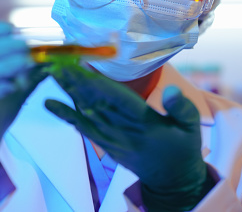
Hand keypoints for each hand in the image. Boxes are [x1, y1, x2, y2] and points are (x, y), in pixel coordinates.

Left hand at [45, 64, 212, 209]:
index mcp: (144, 122)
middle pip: (95, 102)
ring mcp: (111, 138)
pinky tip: (50, 103)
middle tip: (58, 62)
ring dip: (69, 92)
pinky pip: (82, 127)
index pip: (116, 98)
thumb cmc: (181, 148)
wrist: (170, 181)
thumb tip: (171, 89)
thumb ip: (181, 108)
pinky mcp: (105, 143)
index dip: (97, 82)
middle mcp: (123, 130)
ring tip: (53, 73)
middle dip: (76, 82)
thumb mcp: (191, 128)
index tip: (81, 66)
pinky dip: (66, 114)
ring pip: (85, 111)